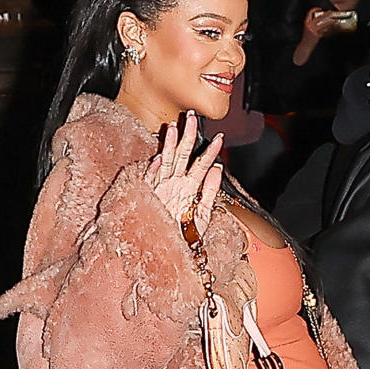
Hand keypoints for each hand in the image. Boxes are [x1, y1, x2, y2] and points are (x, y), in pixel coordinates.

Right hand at [145, 112, 223, 238]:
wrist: (170, 250)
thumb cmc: (184, 234)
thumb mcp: (203, 213)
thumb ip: (210, 190)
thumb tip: (218, 167)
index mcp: (188, 187)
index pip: (201, 164)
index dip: (210, 151)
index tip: (220, 138)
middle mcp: (175, 184)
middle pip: (182, 155)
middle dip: (187, 136)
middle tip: (192, 118)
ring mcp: (162, 189)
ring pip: (166, 162)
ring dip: (169, 146)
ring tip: (173, 129)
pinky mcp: (150, 197)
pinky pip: (151, 182)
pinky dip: (154, 172)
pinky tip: (159, 160)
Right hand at [305, 6, 336, 37]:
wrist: (305, 46)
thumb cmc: (307, 38)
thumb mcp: (307, 29)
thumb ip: (312, 23)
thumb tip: (320, 18)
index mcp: (306, 22)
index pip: (310, 13)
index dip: (315, 9)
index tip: (320, 9)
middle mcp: (309, 25)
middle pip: (319, 17)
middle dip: (326, 14)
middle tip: (330, 12)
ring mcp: (312, 30)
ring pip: (323, 23)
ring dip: (329, 21)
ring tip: (334, 20)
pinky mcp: (316, 35)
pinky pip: (323, 31)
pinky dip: (327, 29)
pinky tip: (330, 28)